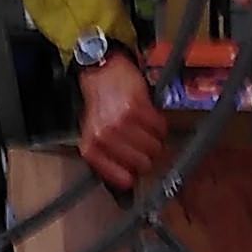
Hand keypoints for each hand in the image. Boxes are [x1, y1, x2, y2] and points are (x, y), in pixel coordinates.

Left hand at [77, 57, 170, 195]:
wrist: (101, 71)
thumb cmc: (99, 103)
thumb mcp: (94, 134)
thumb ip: (107, 157)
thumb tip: (128, 180)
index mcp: (92, 148)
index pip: (121, 178)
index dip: (134, 176)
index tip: (138, 173)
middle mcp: (105, 137)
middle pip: (143, 164)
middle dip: (148, 156)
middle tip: (144, 146)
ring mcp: (121, 122)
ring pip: (154, 147)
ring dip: (155, 140)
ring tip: (146, 130)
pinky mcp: (137, 107)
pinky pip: (159, 127)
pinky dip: (159, 124)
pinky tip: (150, 118)